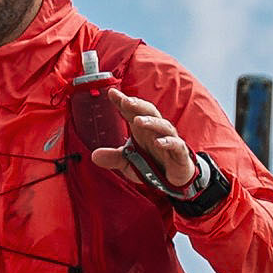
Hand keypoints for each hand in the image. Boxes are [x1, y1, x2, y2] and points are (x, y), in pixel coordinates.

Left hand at [85, 91, 199, 199]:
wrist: (173, 179)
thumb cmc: (151, 165)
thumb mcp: (128, 163)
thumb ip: (113, 158)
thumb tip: (94, 156)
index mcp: (141, 129)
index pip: (131, 111)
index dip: (122, 101)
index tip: (111, 92)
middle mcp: (155, 130)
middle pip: (148, 112)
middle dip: (137, 105)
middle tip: (126, 101)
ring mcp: (169, 139)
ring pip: (162, 125)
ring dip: (150, 122)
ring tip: (138, 121)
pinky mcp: (179, 152)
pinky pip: (175, 144)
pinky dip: (167, 142)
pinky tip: (158, 142)